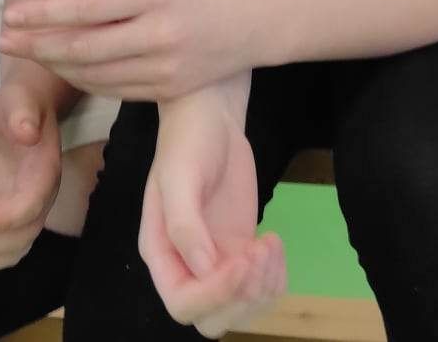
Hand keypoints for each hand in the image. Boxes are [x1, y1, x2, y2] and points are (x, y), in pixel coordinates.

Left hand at [0, 0, 255, 100]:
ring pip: (94, 73)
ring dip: (54, 65)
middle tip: (4, 40)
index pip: (85, 8)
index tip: (11, 16)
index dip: (43, 15)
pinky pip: (113, 90)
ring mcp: (164, 67)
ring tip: (28, 53)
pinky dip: (83, 81)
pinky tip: (63, 69)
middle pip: (82, 46)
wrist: (250, 23)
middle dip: (36, 45)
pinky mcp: (168, 90)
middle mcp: (158, 32)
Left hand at [0, 81, 62, 271]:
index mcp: (45, 172)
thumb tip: (26, 132)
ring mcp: (25, 208)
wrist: (25, 108)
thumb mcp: (18, 101)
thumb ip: (23, 115)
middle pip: (23, 236)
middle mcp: (40, 197)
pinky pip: (2, 244)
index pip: (31, 206)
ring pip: (13, 249)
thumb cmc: (20, 102)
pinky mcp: (9, 211)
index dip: (7, 220)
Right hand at [140, 89, 284, 336]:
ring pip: (240, 309)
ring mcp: (216, 262)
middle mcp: (185, 266)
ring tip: (270, 242)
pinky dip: (276, 277)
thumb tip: (204, 271)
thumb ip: (185, 225)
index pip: (183, 303)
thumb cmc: (188, 142)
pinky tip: (275, 241)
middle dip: (242, 297)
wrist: (211, 118)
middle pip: (212, 319)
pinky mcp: (240, 251)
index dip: (217, 292)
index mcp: (160, 253)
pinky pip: (261, 289)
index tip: (244, 256)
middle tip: (259, 251)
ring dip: (264, 287)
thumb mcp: (179, 177)